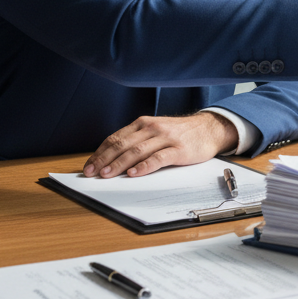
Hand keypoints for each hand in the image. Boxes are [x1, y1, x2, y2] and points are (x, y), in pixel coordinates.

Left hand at [82, 112, 236, 177]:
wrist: (208, 129)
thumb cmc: (179, 134)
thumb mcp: (155, 131)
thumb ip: (137, 141)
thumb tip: (112, 159)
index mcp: (143, 123)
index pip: (115, 138)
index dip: (100, 153)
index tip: (89, 166)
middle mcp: (152, 128)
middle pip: (123, 145)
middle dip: (104, 160)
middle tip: (92, 173)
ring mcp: (165, 138)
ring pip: (137, 151)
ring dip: (120, 164)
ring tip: (108, 174)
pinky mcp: (179, 149)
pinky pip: (158, 158)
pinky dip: (144, 166)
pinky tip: (135, 173)